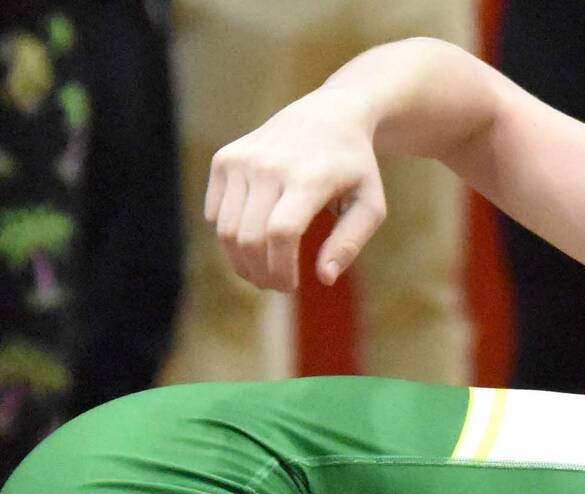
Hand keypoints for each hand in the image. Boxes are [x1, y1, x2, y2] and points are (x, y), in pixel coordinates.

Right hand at [207, 89, 387, 291]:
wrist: (329, 115)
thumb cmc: (353, 168)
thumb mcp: (369, 204)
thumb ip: (349, 243)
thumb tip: (324, 278)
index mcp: (309, 176)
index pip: (281, 233)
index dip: (281, 269)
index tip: (290, 286)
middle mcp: (269, 164)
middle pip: (250, 238)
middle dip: (261, 273)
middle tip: (276, 285)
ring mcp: (242, 159)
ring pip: (226, 231)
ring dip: (241, 262)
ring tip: (263, 270)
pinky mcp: (225, 159)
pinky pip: (215, 215)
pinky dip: (230, 236)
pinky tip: (253, 236)